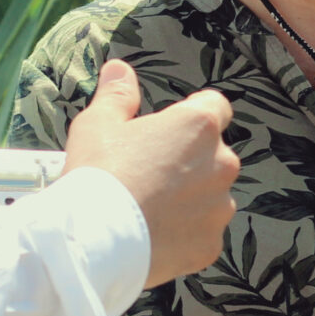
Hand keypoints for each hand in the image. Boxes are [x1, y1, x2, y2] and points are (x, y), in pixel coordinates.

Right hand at [63, 59, 239, 286]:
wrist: (93, 242)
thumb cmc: (97, 175)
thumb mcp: (98, 124)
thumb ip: (117, 95)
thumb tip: (120, 69)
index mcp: (199, 126)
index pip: (215, 107)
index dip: (191, 117)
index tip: (168, 131)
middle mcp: (221, 164)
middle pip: (213, 156)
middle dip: (188, 163)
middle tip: (148, 176)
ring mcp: (219, 208)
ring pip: (210, 197)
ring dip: (189, 201)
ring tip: (149, 211)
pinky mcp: (211, 246)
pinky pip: (202, 235)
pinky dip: (184, 236)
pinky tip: (153, 238)